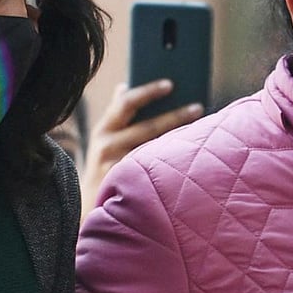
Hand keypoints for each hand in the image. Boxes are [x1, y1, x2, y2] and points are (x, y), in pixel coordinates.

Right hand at [80, 80, 203, 223]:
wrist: (88, 208)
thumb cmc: (103, 167)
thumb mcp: (103, 140)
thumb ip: (115, 116)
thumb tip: (124, 85)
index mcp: (103, 130)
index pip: (126, 103)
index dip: (148, 92)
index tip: (170, 84)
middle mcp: (107, 147)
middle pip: (147, 127)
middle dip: (175, 116)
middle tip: (198, 107)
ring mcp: (117, 168)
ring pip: (155, 151)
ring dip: (180, 140)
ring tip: (204, 132)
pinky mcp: (129, 188)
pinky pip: (157, 173)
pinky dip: (175, 164)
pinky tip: (194, 160)